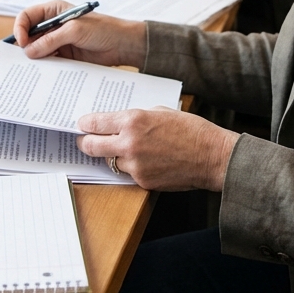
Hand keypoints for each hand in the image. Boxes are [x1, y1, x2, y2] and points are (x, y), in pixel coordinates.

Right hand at [14, 0, 146, 66]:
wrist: (122, 45)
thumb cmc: (102, 29)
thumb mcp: (74, 31)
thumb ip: (50, 40)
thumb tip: (29, 51)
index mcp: (53, 11)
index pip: (27, 17)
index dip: (21, 28)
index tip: (23, 42)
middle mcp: (53, 25)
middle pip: (29, 35)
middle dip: (26, 46)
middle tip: (25, 59)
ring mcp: (58, 41)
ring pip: (37, 50)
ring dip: (35, 58)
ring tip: (34, 68)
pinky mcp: (64, 55)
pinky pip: (48, 61)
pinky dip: (45, 66)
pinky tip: (44, 73)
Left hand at [75, 107, 238, 190]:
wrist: (212, 156)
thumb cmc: (192, 130)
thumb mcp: (162, 111)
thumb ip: (137, 117)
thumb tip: (118, 121)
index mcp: (134, 120)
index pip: (95, 123)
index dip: (84, 124)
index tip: (81, 125)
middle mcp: (129, 143)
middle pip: (91, 146)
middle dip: (85, 143)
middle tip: (85, 141)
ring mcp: (135, 165)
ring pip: (110, 161)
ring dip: (114, 156)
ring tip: (126, 150)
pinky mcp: (142, 181)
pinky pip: (129, 173)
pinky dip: (133, 167)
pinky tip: (148, 161)